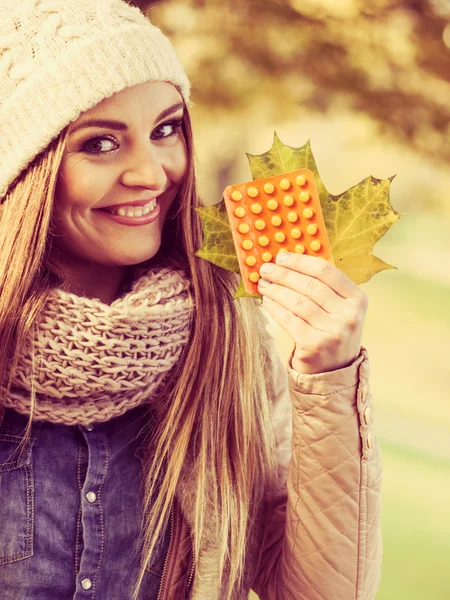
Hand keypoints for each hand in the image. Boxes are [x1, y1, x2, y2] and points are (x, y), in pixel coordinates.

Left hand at [258, 252, 367, 374]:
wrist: (335, 370)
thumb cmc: (331, 331)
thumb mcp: (338, 308)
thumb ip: (322, 286)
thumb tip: (288, 262)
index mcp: (357, 299)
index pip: (327, 272)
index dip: (301, 261)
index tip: (282, 256)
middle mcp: (349, 315)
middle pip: (310, 286)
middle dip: (284, 274)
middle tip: (266, 268)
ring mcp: (333, 332)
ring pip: (298, 302)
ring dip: (276, 290)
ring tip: (264, 283)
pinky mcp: (315, 345)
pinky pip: (289, 320)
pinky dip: (275, 308)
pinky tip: (267, 301)